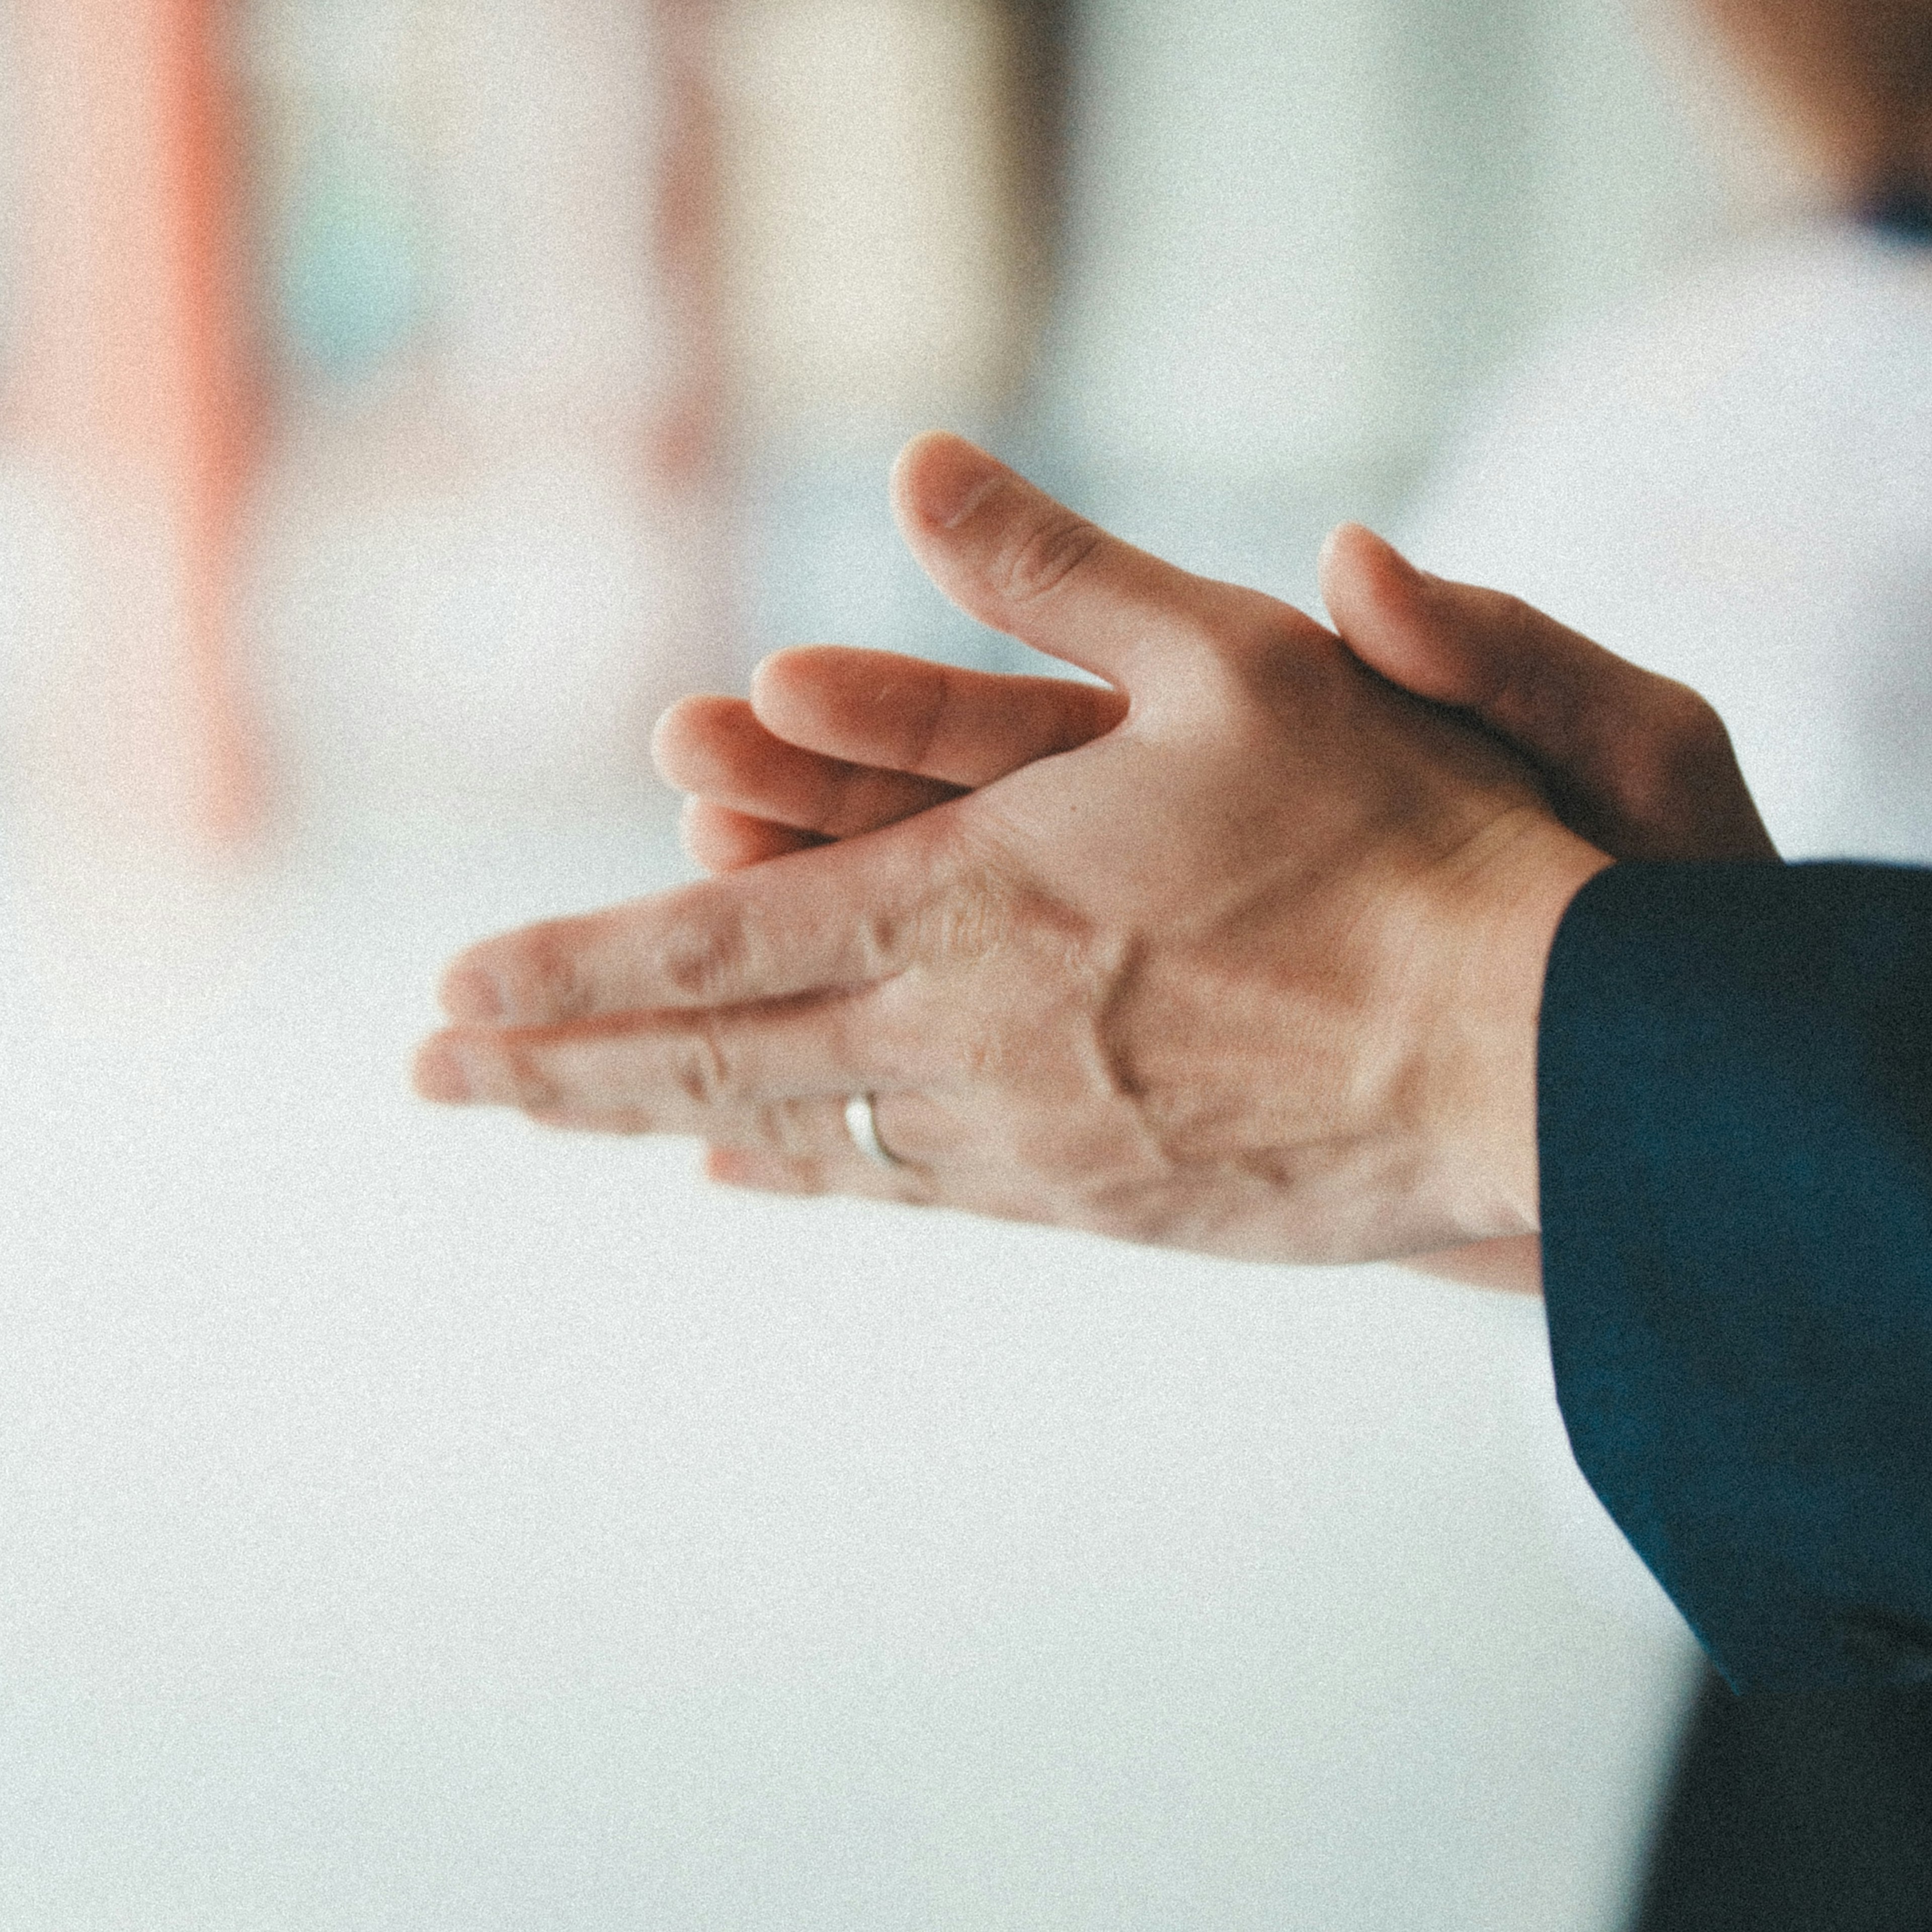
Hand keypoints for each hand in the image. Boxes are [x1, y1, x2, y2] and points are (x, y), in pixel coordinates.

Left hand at [416, 435, 1610, 1263]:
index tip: (452, 996)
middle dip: (558, 1070)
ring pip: (794, 1137)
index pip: (717, 943)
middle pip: (716, 1062)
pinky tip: (744, 1173)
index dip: (572, 968)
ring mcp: (1025, 1139)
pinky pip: (910, 1190)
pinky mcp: (1094, 1202)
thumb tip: (918, 463)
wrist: (1526, 1052)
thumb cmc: (1392, 839)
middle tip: (433, 1084)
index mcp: (978, 902)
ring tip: (557, 1124)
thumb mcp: (1232, 655)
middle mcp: (969, 1038)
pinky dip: (806, 1172)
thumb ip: (1057, 571)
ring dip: (655, 1124)